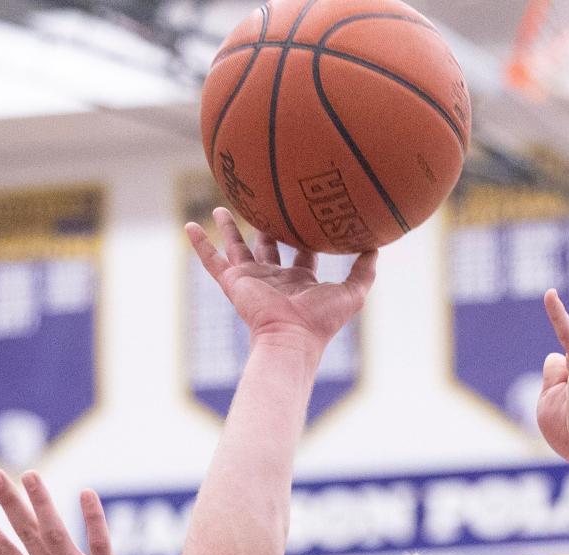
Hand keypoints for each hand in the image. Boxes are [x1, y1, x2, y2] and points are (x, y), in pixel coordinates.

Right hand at [187, 209, 375, 355]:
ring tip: (221, 206)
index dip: (305, 234)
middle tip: (262, 201)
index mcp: (299, 281)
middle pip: (267, 246)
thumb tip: (378, 244)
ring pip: (237, 248)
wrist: (291, 338)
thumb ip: (365, 270)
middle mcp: (274, 278)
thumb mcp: (353, 293)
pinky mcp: (234, 283)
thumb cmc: (321, 322)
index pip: (301, 252)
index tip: (305, 211)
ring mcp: (252, 280)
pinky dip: (200, 245)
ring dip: (229, 229)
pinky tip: (189, 226)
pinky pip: (212, 261)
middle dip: (265, 227)